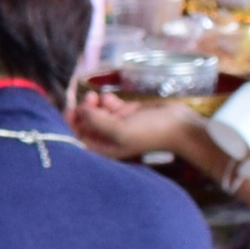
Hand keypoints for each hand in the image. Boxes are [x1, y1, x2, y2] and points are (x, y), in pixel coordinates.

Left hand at [66, 88, 215, 168]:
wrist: (178, 124)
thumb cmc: (150, 132)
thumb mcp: (121, 130)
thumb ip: (97, 121)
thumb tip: (79, 110)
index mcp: (104, 149)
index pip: (78, 139)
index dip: (71, 125)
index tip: (72, 110)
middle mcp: (108, 138)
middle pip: (85, 124)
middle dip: (84, 111)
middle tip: (89, 99)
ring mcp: (117, 125)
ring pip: (96, 112)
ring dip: (96, 104)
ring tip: (101, 99)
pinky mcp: (126, 113)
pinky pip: (109, 105)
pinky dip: (108, 101)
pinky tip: (114, 99)